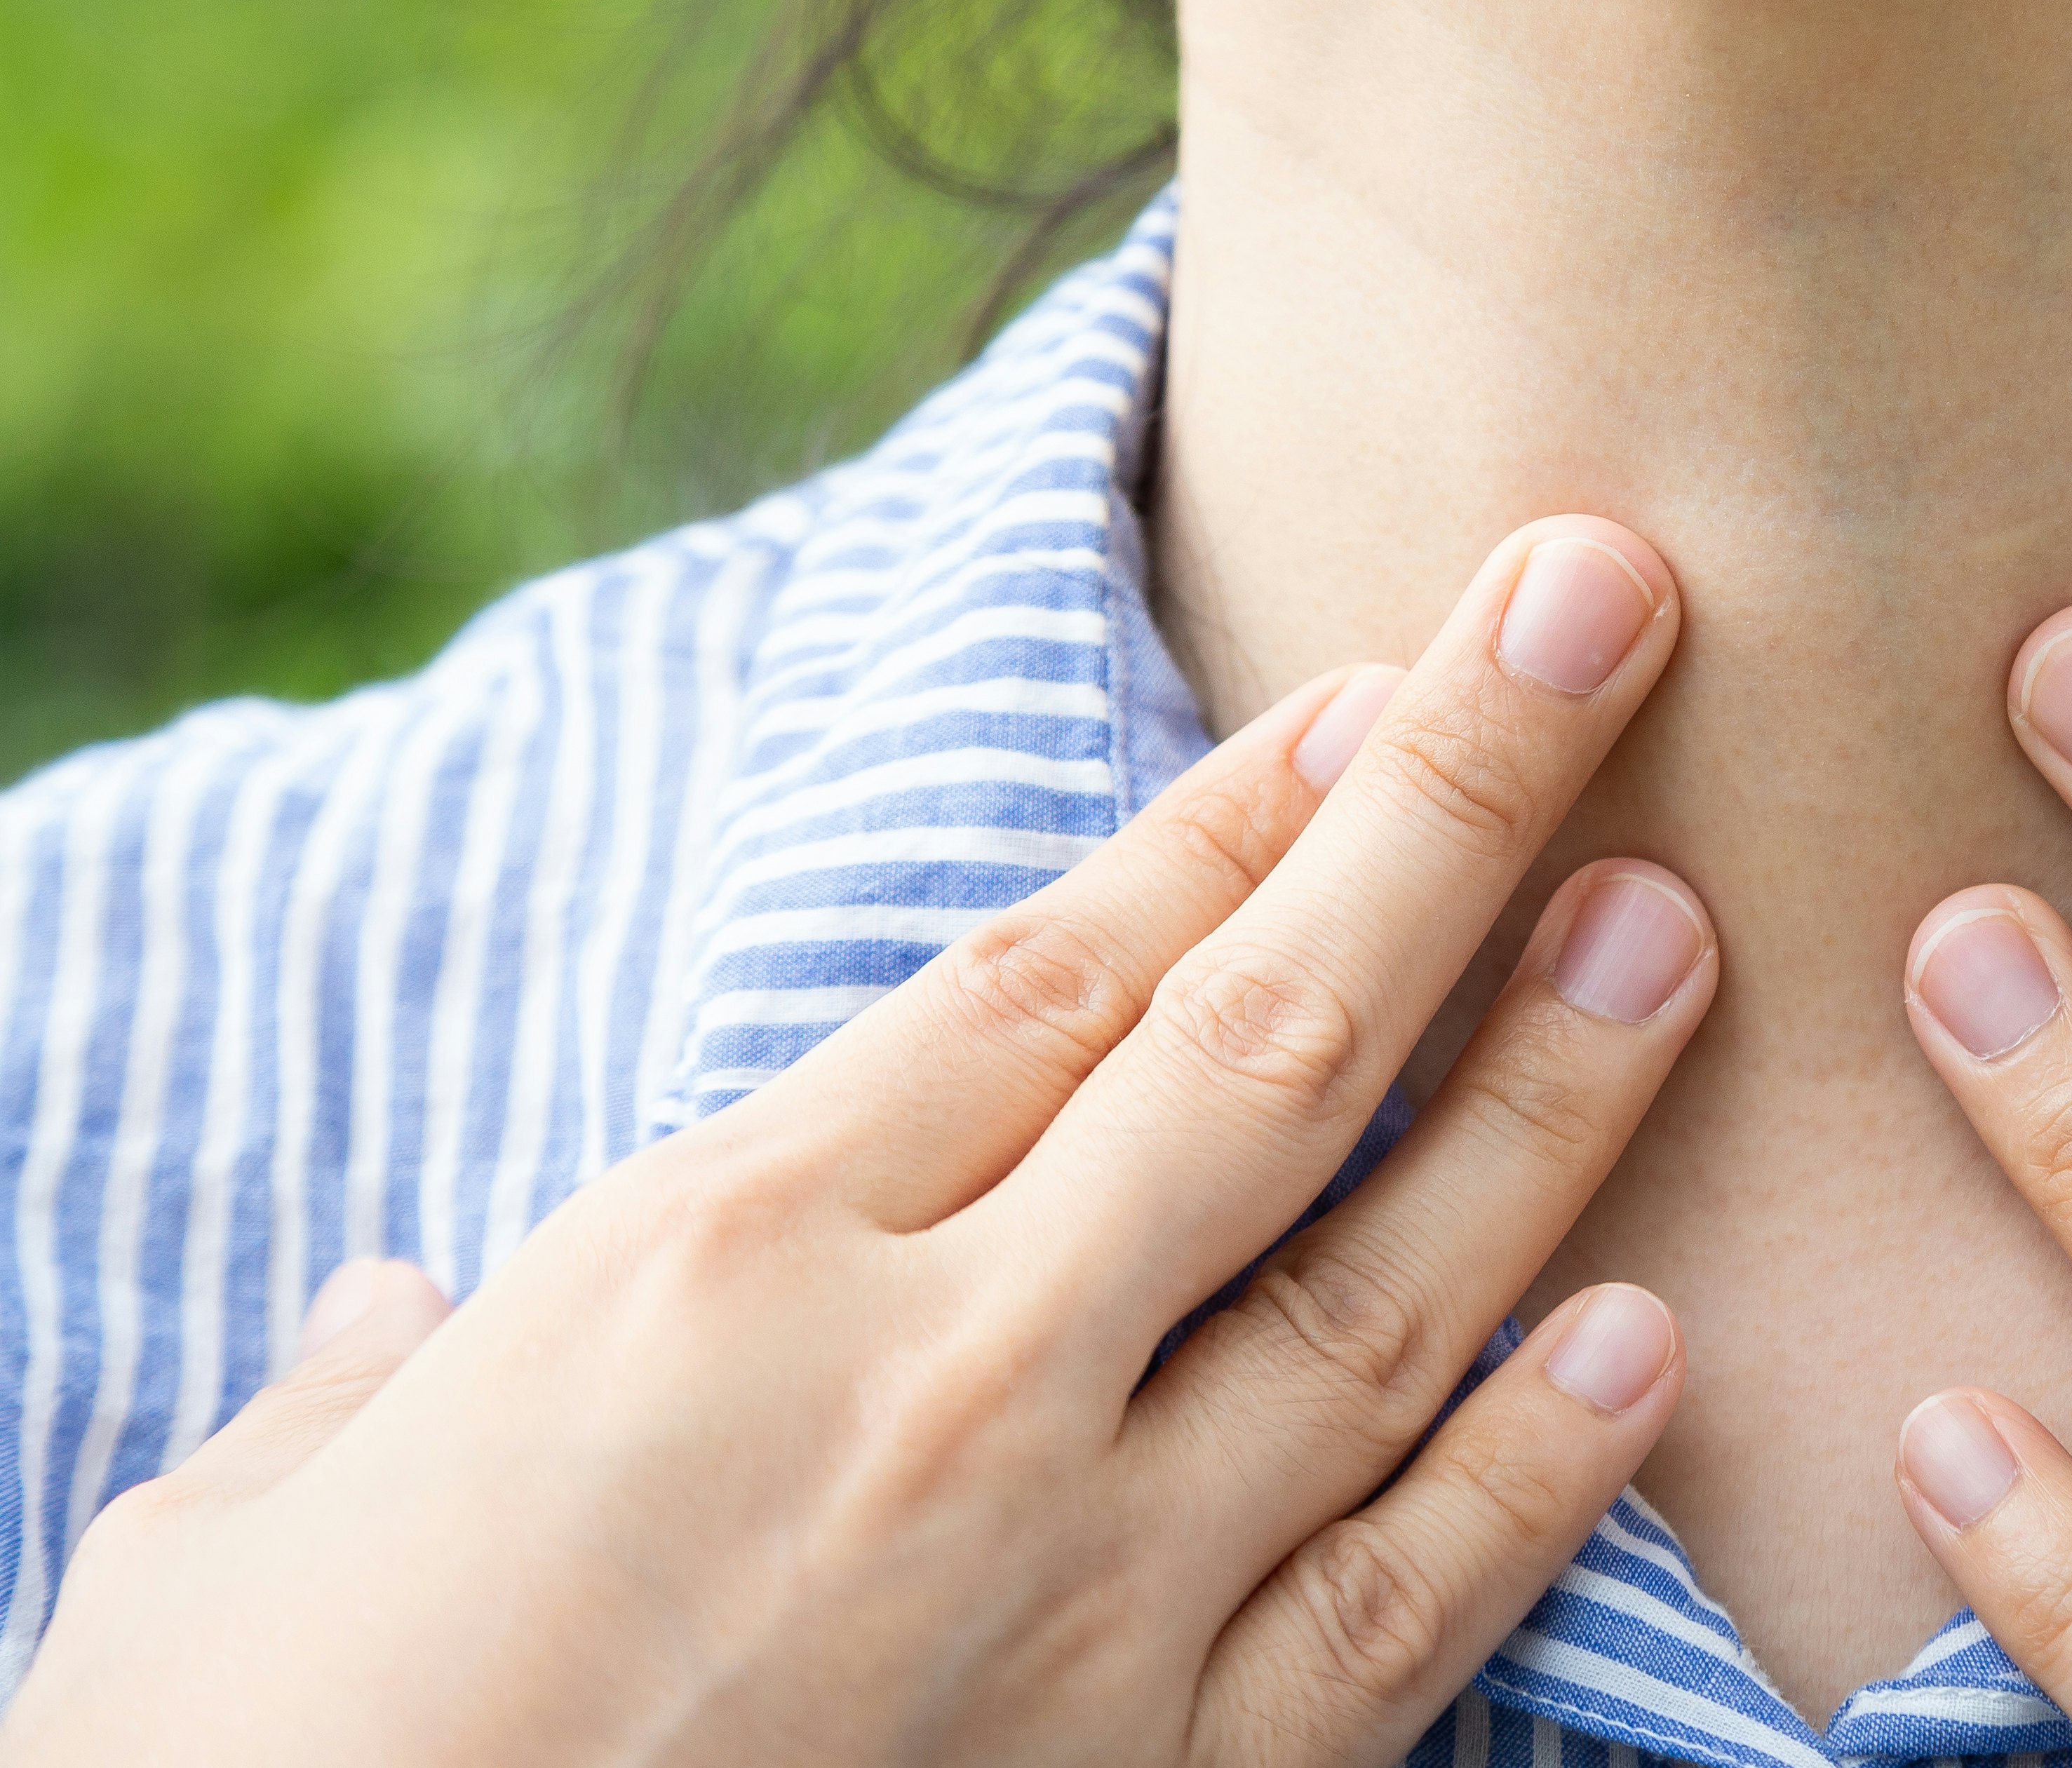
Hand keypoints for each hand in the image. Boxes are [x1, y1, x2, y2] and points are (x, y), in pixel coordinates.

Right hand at [0, 520, 1717, 1767]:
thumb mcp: (242, 1543)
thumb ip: (369, 1395)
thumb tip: (391, 1333)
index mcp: (718, 1266)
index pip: (1057, 967)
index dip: (1242, 807)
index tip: (1374, 682)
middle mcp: (943, 1395)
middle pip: (1266, 1046)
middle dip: (1456, 810)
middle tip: (1609, 615)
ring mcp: (1081, 1604)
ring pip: (1384, 1297)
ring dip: (1553, 1099)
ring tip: (1674, 927)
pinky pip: (1403, 1611)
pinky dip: (1539, 1474)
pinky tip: (1647, 1343)